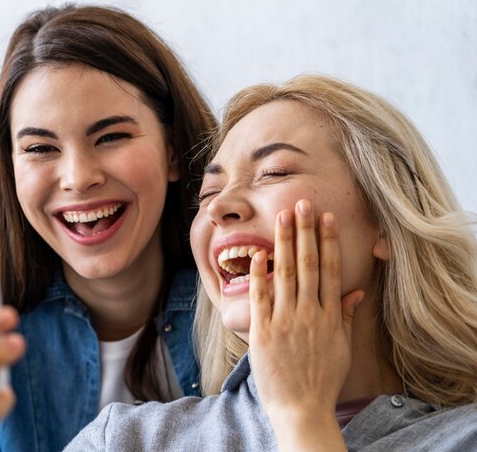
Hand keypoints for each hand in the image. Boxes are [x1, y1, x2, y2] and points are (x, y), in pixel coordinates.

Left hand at [248, 200, 363, 451]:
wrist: (301, 408)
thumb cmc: (322, 379)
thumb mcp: (342, 348)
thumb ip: (346, 317)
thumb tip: (355, 292)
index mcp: (331, 316)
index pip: (330, 270)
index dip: (328, 241)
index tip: (325, 218)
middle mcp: (310, 313)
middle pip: (309, 264)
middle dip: (305, 231)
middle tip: (301, 203)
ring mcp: (286, 321)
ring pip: (286, 273)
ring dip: (284, 243)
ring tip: (282, 217)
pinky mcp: (264, 331)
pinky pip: (261, 297)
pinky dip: (259, 275)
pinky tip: (258, 254)